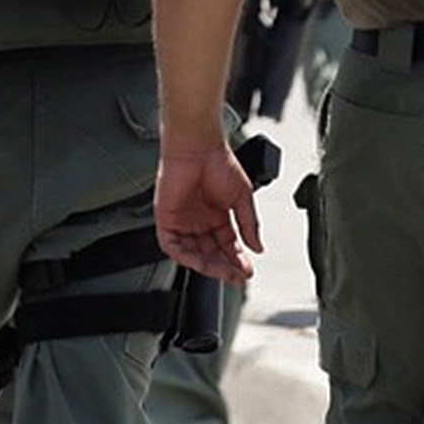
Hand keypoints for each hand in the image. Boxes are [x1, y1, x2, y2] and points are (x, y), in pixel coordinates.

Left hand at [155, 133, 262, 286]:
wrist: (198, 147)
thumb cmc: (218, 162)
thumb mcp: (242, 198)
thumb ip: (249, 225)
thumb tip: (258, 247)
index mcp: (217, 215)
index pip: (227, 245)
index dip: (237, 260)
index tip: (247, 271)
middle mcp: (199, 221)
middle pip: (211, 253)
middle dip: (224, 267)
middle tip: (237, 276)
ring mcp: (183, 221)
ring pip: (193, 254)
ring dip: (208, 265)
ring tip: (224, 272)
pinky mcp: (166, 219)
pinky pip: (173, 246)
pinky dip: (186, 257)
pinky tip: (201, 262)